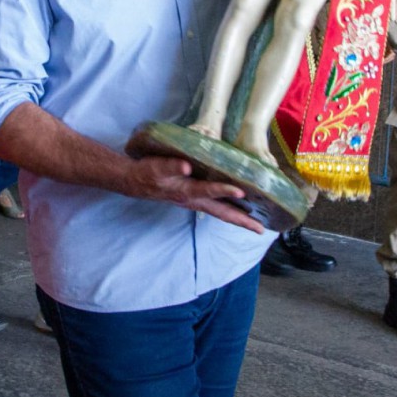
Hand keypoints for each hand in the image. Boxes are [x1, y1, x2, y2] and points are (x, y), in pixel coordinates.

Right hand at [122, 157, 264, 233]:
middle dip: (242, 222)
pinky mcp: (193, 199)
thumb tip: (187, 166)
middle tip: (261, 230)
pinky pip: (216, 208)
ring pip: (220, 213)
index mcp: (186, 191)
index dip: (224, 191)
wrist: (135, 181)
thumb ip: (171, 166)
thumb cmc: (147, 172)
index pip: (209, 192)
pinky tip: (237, 208)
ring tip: (256, 224)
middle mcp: (194, 200)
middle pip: (222, 213)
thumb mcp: (156, 167)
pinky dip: (229, 211)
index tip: (240, 191)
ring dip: (238, 219)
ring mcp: (194, 202)